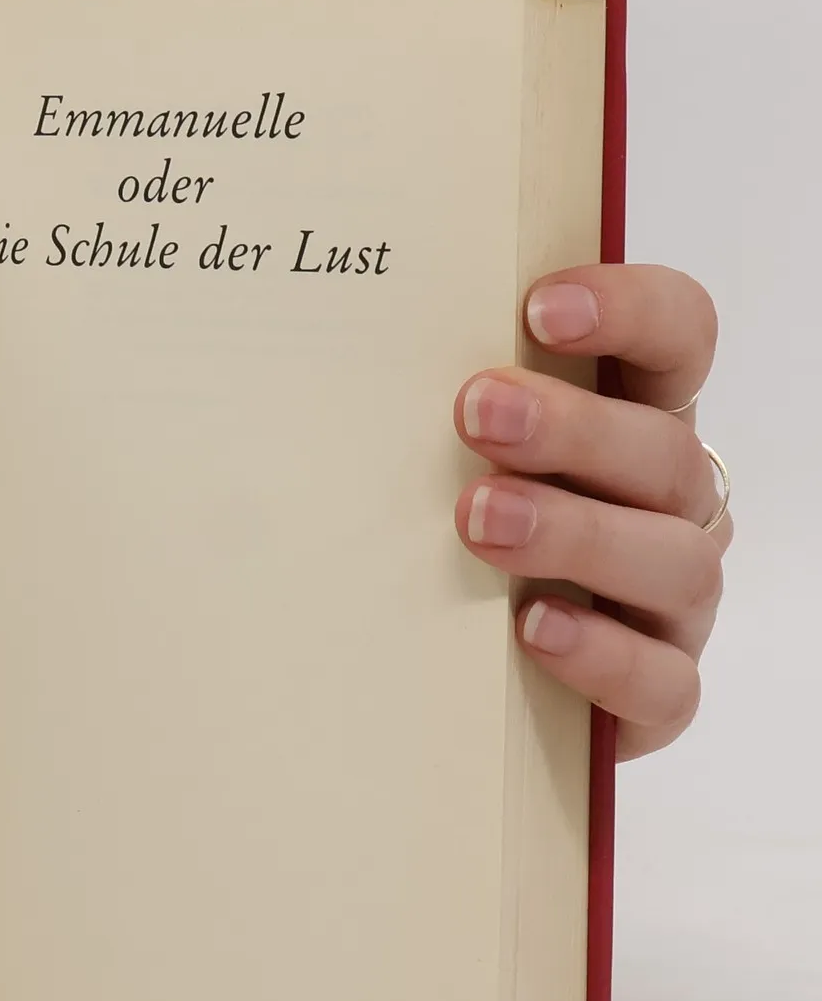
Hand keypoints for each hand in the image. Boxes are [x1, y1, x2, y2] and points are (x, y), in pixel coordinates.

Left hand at [454, 264, 728, 760]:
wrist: (444, 681)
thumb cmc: (437, 535)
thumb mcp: (426, 459)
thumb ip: (417, 407)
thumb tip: (324, 358)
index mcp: (628, 420)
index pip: (675, 337)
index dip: (631, 310)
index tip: (539, 307)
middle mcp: (667, 504)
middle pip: (666, 450)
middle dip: (574, 426)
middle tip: (477, 411)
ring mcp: (671, 602)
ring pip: (672, 560)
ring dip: (577, 532)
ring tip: (480, 520)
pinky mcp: (656, 693)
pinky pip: (661, 680)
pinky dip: (601, 654)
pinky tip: (531, 630)